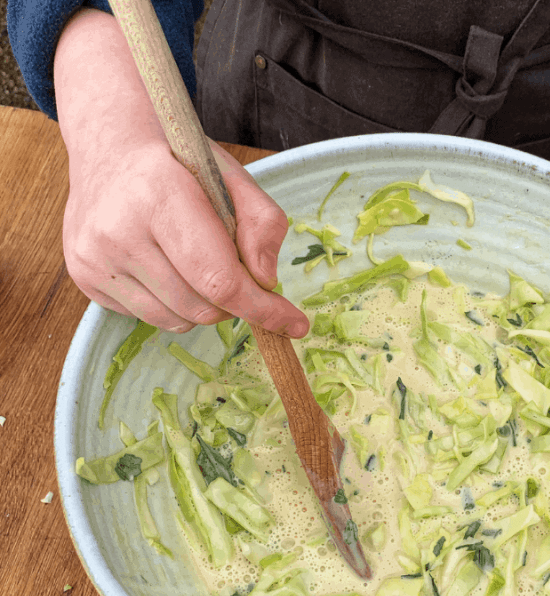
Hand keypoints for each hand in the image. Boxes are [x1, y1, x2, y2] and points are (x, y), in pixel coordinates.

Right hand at [55, 8, 307, 336]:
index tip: (295, 324)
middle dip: (235, 303)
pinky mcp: (84, 275)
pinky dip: (174, 305)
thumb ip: (263, 225)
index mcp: (159, 193)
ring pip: (176, 320)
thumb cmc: (180, 163)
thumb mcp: (234, 178)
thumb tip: (265, 281)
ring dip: (205, 307)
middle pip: (202, 307)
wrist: (111, 146)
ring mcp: (94, 255)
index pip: (219, 279)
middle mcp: (118, 228)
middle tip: (238, 274)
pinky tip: (168, 267)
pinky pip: (149, 317)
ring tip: (199, 266)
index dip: (263, 310)